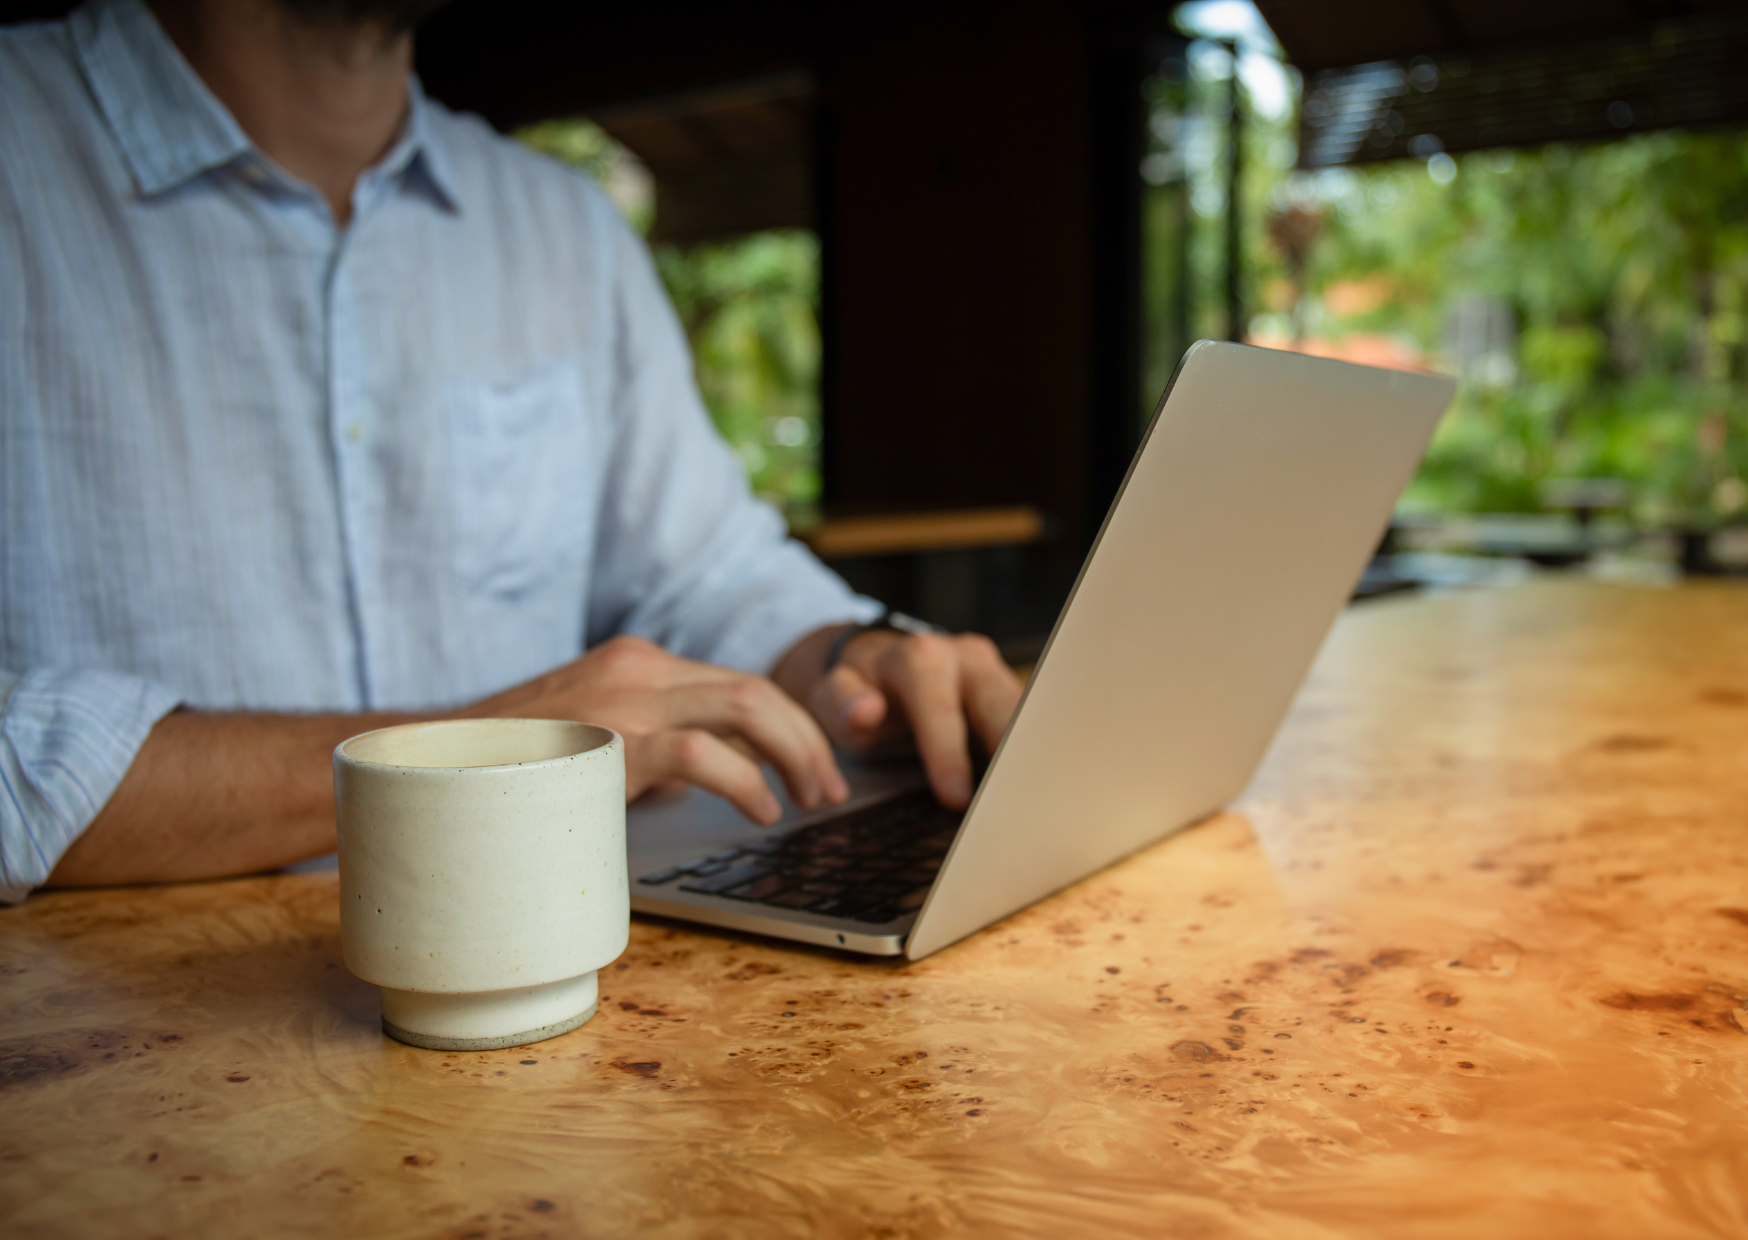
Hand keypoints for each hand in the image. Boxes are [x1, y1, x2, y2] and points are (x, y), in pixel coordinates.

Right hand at [457, 636, 847, 825]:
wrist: (430, 766)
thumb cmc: (509, 765)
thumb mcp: (591, 740)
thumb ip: (650, 748)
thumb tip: (708, 780)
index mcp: (636, 663)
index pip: (733, 683)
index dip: (785, 724)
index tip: (809, 767)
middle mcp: (638, 668)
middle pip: (754, 688)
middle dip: (806, 737)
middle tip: (829, 787)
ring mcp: (625, 699)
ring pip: (745, 705)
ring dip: (795, 754)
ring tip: (810, 799)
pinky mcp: (612, 740)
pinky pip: (704, 755)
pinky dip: (747, 782)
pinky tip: (761, 811)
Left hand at [778, 627, 1022, 809]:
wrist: (879, 663)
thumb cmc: (858, 689)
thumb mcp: (833, 694)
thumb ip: (840, 702)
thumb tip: (865, 713)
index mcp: (919, 658)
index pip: (938, 705)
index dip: (948, 752)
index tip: (956, 799)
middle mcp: (964, 657)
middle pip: (997, 704)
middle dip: (1006, 755)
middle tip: (1011, 806)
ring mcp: (993, 672)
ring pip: (1024, 713)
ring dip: (1027, 758)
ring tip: (1031, 805)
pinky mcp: (1009, 690)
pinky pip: (1030, 723)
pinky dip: (1028, 757)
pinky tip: (1031, 792)